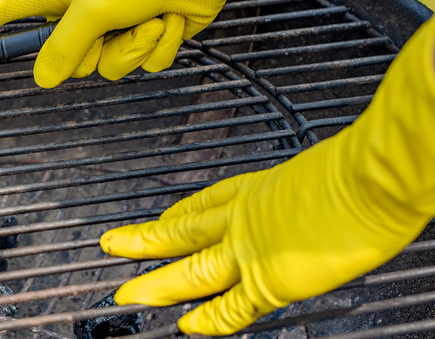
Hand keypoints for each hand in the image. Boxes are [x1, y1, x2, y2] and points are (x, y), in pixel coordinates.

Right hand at [0, 0, 341, 87]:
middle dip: (98, 49)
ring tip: (152, 16)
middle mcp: (81, 11)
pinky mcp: (144, 36)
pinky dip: (159, 46)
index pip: (2, 11)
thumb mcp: (93, 7)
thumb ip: (63, 47)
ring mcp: (114, 26)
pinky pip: (143, 64)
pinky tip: (170, 19)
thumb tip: (43, 78)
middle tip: (116, 22)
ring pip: (109, 68)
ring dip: (135, 47)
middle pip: (67, 60)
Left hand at [100, 17, 434, 335]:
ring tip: (127, 293)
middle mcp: (246, 216)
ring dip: (156, 282)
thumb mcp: (321, 171)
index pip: (205, 203)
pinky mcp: (271, 279)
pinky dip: (209, 319)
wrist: (374, 176)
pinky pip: (232, 306)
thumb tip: (314, 201)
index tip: (159, 219)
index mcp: (259, 187)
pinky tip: (188, 327)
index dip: (177, 214)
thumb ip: (303, 193)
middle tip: (112, 244)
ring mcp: (253, 248)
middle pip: (182, 231)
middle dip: (145, 241)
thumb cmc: (363, 165)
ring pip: (191, 269)